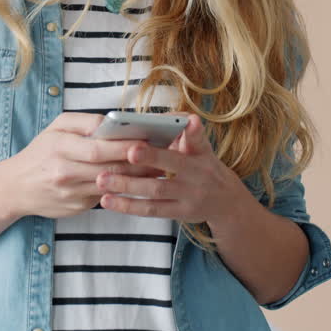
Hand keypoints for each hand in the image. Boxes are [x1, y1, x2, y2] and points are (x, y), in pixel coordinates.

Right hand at [0, 112, 163, 219]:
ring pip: (112, 185)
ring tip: (159, 169)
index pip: (99, 148)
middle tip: (163, 156)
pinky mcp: (76, 209)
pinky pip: (105, 197)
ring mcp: (71, 194)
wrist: (15, 187)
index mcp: (60, 147)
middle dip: (139, 163)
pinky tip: (139, 183)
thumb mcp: (56, 127)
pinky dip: (123, 189)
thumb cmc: (40, 152)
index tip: (148, 140)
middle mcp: (65, 172)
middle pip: (110, 169)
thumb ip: (84, 121)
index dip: (125, 146)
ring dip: (137, 178)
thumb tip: (113, 122)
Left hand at [95, 113, 243, 222]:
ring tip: (103, 179)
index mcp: (201, 154)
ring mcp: (189, 196)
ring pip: (156, 190)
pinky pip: (151, 210)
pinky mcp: (179, 213)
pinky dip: (128, 206)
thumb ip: (188, 135)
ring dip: (128, 185)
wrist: (227, 203)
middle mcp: (197, 174)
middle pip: (172, 165)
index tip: (190, 120)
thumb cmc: (204, 167)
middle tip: (128, 152)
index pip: (198, 140)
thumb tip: (173, 117)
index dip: (194, 131)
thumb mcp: (202, 150)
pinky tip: (108, 200)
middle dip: (150, 158)